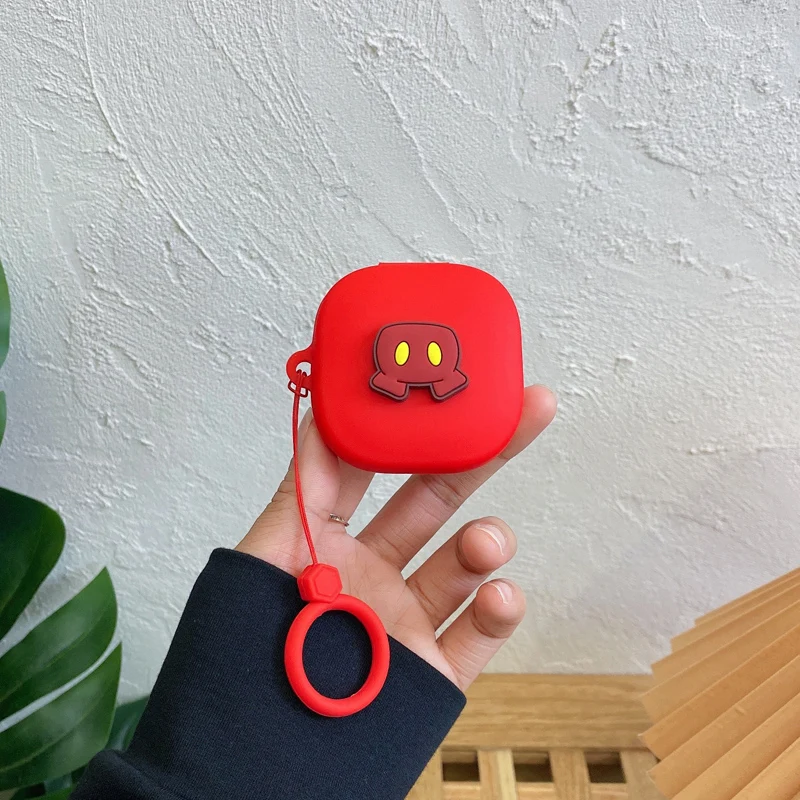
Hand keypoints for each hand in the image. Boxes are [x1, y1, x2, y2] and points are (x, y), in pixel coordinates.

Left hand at [236, 385, 555, 690]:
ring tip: (485, 542)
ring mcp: (407, 621)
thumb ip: (300, 490)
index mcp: (333, 540)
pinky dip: (500, 610)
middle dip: (482, 454)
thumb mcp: (263, 557)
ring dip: (487, 543)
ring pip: (464, 566)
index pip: (382, 468)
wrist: (252, 768)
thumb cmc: (245, 655)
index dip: (414, 426)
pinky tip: (499, 594)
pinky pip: (480, 637)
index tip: (449, 387)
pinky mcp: (432, 674)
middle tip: (526, 409)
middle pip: (438, 501)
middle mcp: (376, 573)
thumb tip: (321, 412)